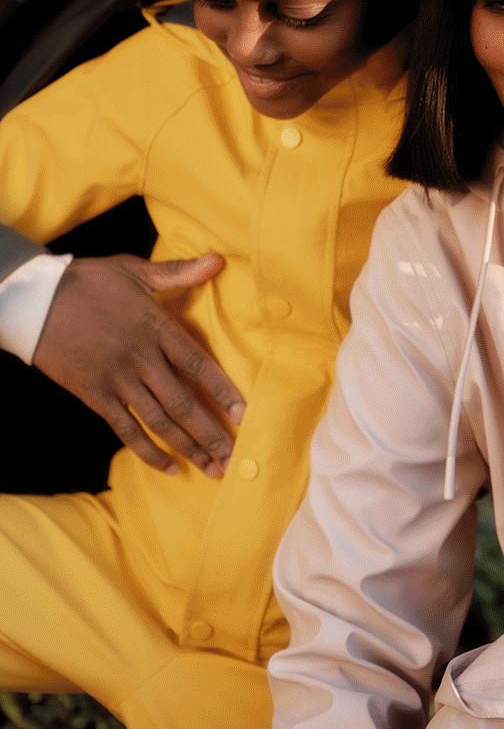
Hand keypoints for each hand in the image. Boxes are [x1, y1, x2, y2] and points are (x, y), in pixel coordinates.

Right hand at [33, 253, 244, 474]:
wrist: (34, 300)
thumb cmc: (88, 282)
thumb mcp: (134, 270)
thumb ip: (178, 272)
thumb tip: (218, 260)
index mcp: (156, 327)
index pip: (198, 364)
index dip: (222, 392)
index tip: (243, 415)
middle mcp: (141, 359)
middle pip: (183, 403)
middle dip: (210, 433)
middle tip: (233, 457)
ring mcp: (118, 380)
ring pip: (159, 422)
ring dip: (188, 447)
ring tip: (212, 468)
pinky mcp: (95, 396)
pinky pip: (126, 430)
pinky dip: (148, 452)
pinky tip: (170, 467)